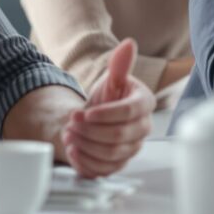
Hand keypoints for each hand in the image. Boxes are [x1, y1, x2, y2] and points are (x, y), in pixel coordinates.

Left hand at [63, 39, 154, 177]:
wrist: (99, 116)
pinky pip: (104, 169)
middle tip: (71, 123)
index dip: (105, 114)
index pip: (129, 113)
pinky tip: (73, 150)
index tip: (84, 112)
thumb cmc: (109, 97)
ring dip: (85, 145)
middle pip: (118, 137)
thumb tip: (128, 44)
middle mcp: (142, 129)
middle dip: (90, 131)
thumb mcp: (112, 79)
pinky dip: (85, 162)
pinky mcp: (119, 164)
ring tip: (68, 134)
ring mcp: (132, 149)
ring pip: (110, 154)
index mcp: (144, 105)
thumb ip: (120, 64)